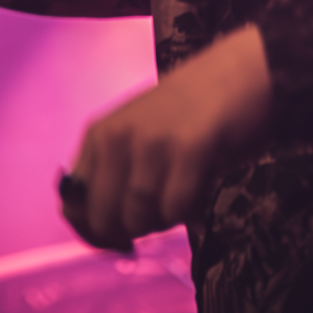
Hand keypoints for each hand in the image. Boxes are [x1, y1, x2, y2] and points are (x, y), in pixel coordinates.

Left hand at [60, 25, 271, 250]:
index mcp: (99, 135)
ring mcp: (150, 141)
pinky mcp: (188, 147)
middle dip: (131, 231)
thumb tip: (100, 234)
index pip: (72, 207)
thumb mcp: (138, 136)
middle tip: (158, 215)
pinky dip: (188, 212)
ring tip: (182, 194)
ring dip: (162, 221)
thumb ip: (113, 175)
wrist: (240, 71)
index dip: (95, 235)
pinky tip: (199, 188)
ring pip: (138, 217)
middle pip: (103, 218)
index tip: (122, 241)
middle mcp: (116, 136)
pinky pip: (175, 208)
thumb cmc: (191, 114)